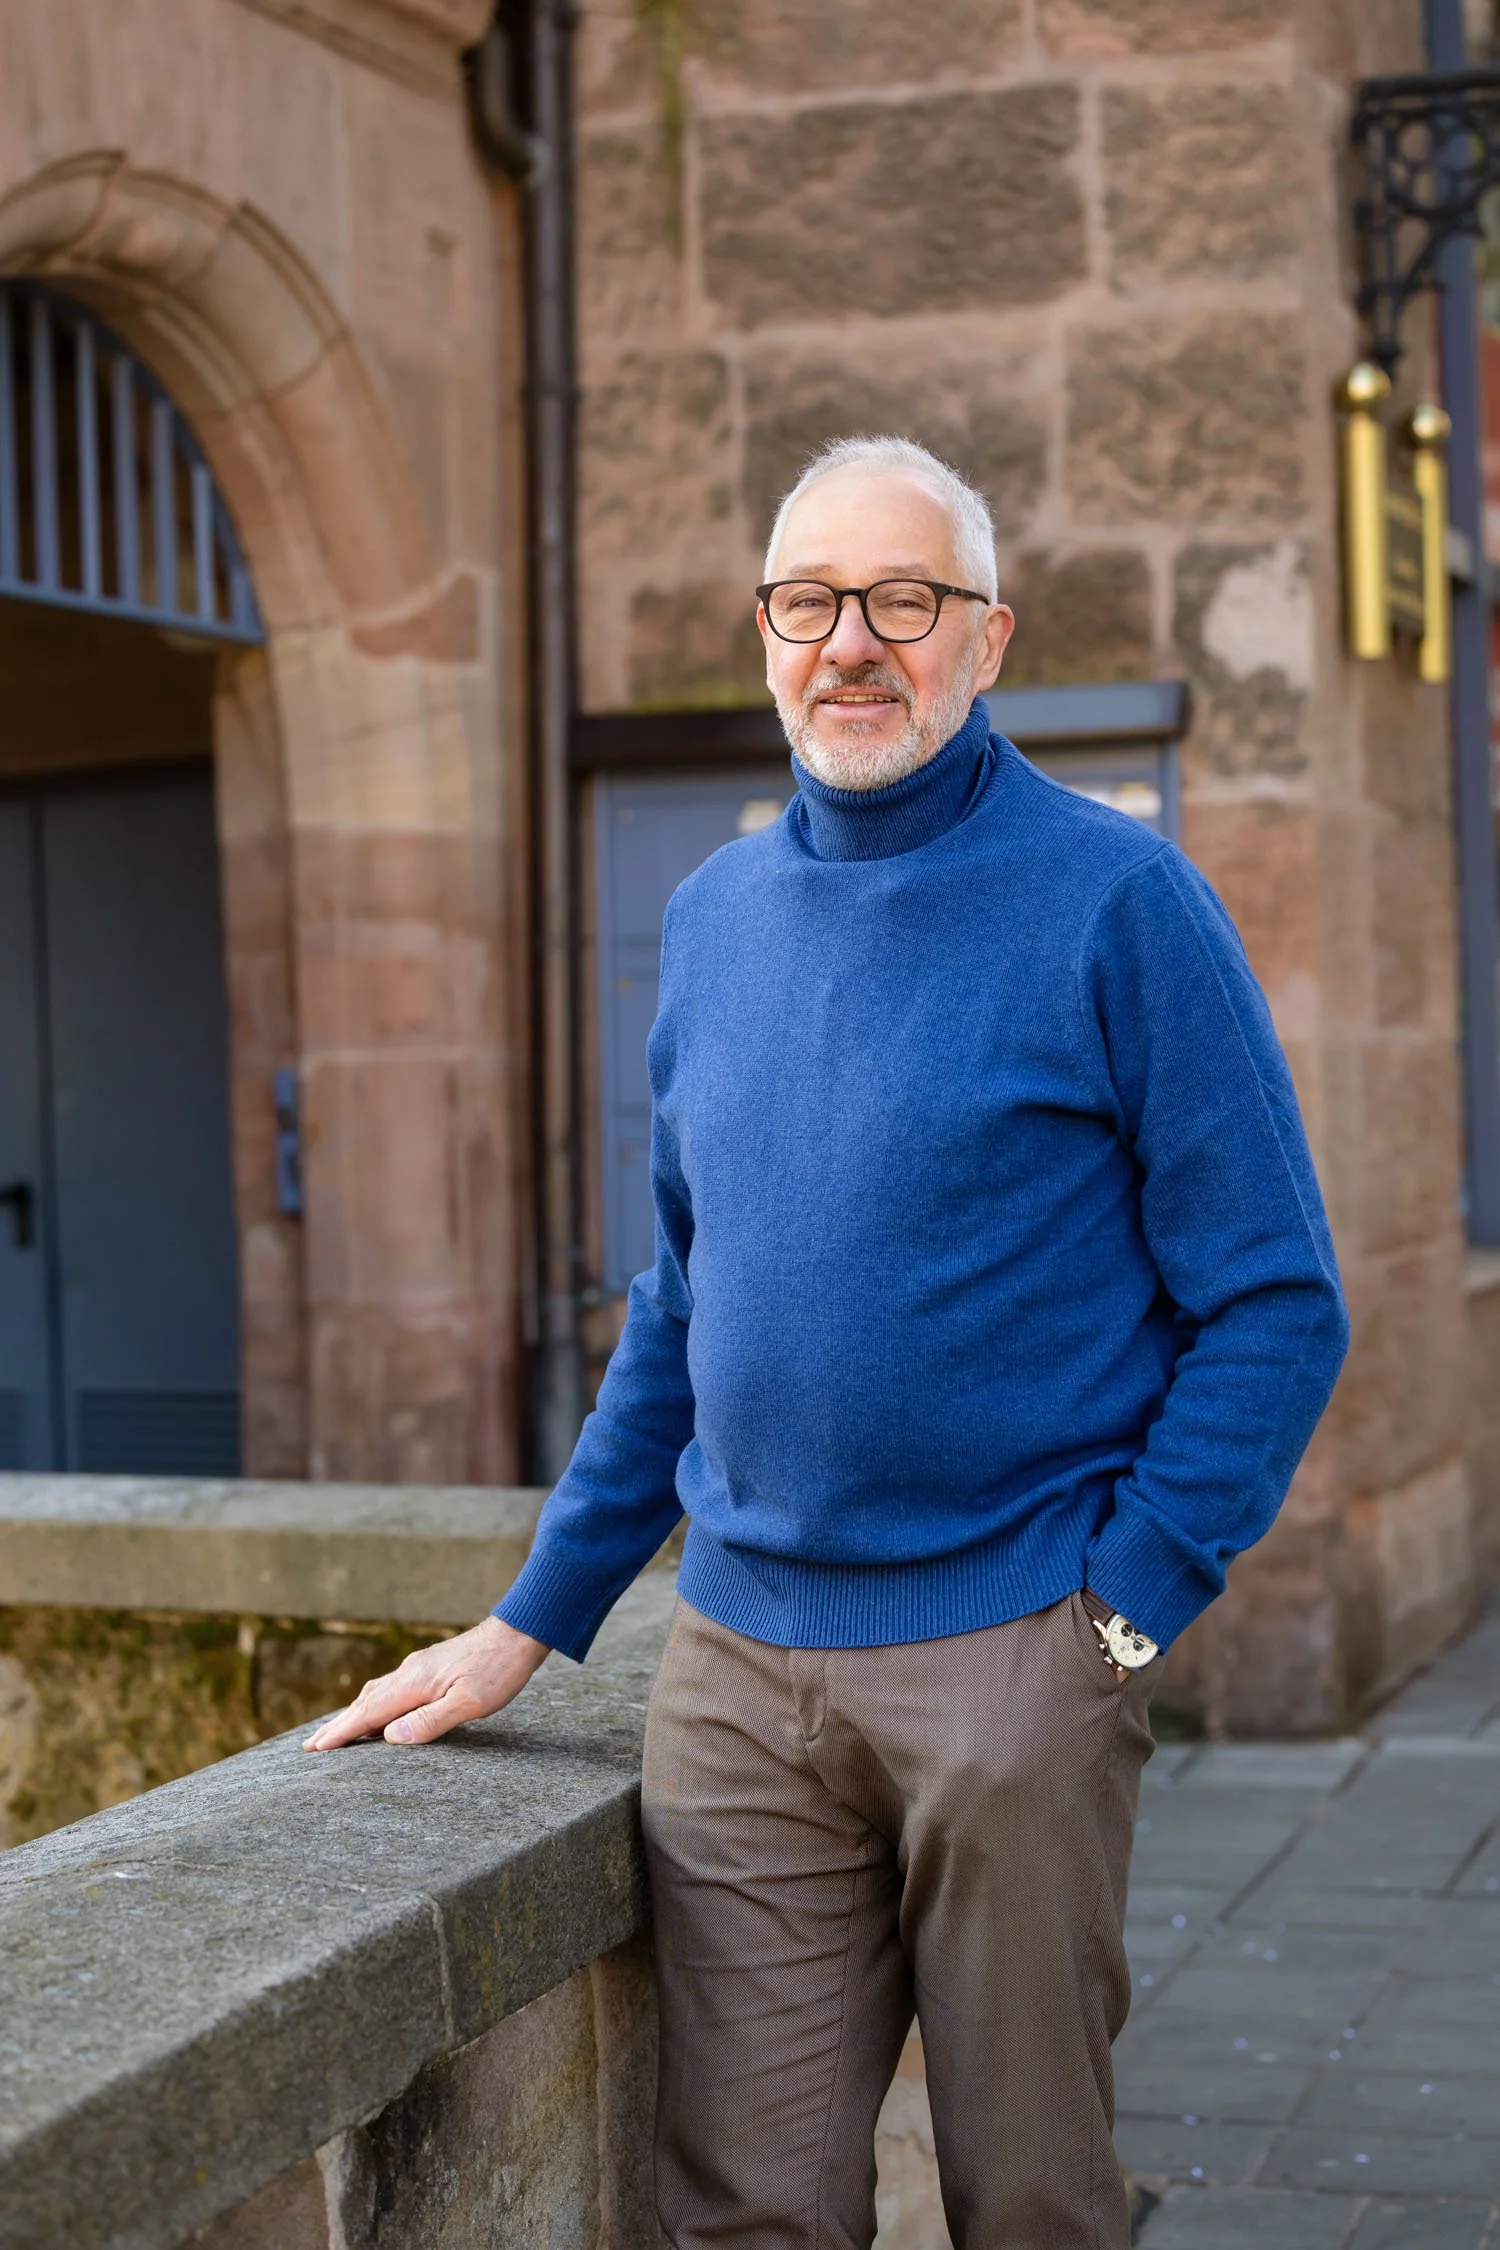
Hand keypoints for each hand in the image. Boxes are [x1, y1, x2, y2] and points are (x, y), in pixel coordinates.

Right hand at [303, 1615, 549, 1750]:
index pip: (369, 1713)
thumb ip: (430, 1721)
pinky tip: (378, 1711)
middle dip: (338, 1726)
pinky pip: (391, 1688)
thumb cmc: (499, 1670)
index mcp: (415, 1683)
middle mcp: (410, 1673)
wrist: (518, 1633)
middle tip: (311, 1746)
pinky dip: (373, 1703)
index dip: (342, 1732)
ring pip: (376, 1693)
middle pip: (365, 1702)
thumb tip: (388, 1738)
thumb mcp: (470, 1703)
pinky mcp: (430, 1667)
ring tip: (336, 1732)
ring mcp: (419, 1667)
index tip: (316, 1748)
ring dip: (354, 1713)